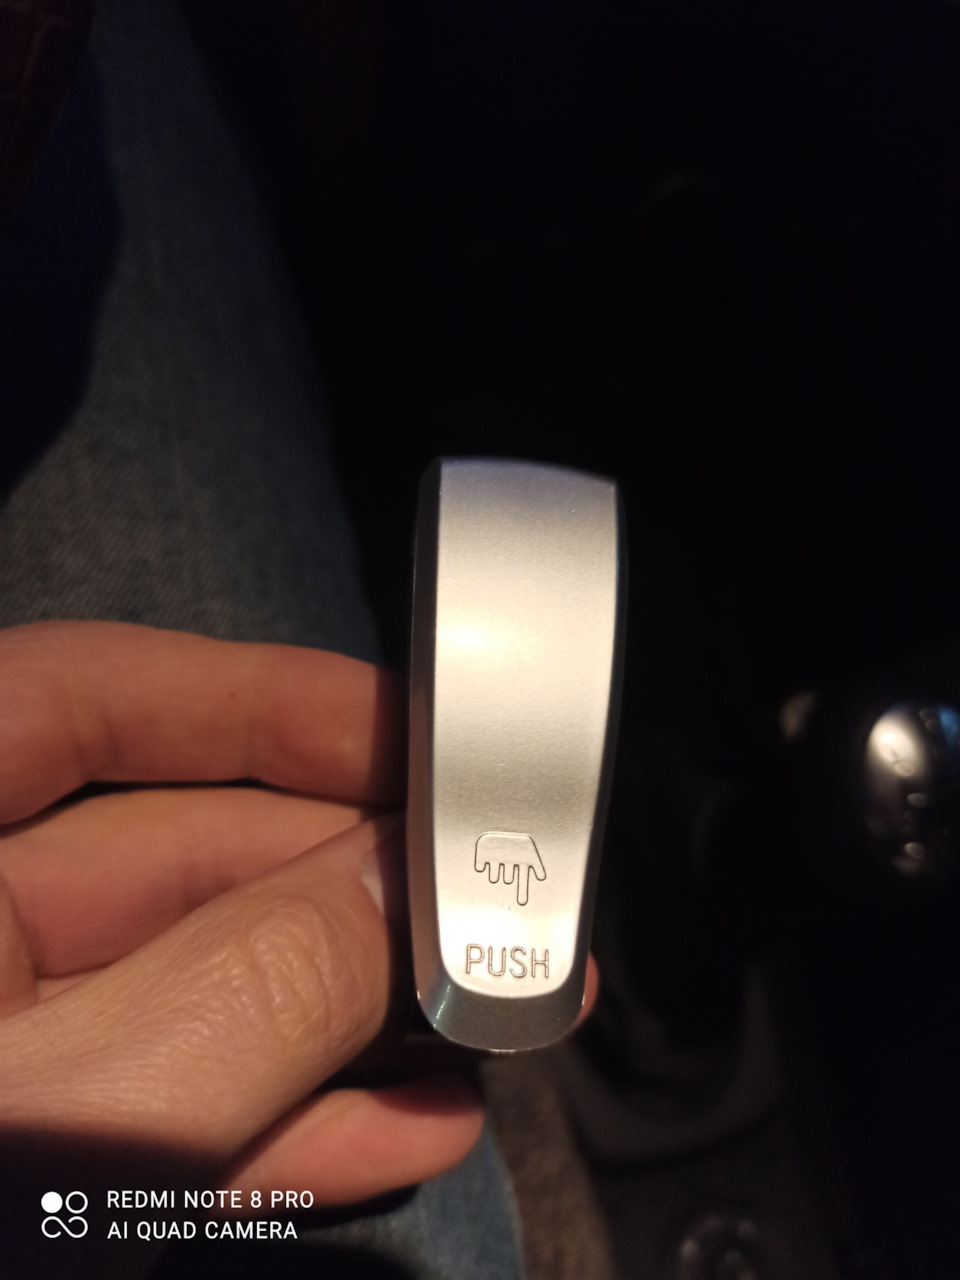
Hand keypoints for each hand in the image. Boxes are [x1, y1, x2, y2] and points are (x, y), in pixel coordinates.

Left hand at [0, 623, 483, 1262]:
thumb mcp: (72, 1127)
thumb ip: (259, 984)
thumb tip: (411, 881)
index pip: (89, 699)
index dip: (265, 700)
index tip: (413, 732)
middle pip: (169, 850)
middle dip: (347, 886)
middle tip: (497, 905)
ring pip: (184, 986)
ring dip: (344, 1010)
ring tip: (493, 1021)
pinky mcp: (19, 1157)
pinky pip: (162, 1102)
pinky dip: (283, 1114)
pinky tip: (408, 1120)